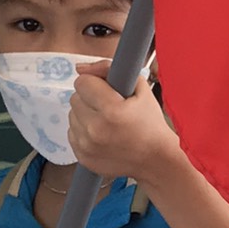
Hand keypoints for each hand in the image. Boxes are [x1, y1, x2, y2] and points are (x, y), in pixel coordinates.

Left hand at [68, 63, 179, 186]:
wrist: (156, 160)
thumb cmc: (150, 124)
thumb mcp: (140, 88)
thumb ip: (109, 70)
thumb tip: (80, 68)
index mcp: (112, 110)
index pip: (82, 82)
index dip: (95, 82)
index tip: (107, 90)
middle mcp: (96, 129)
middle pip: (75, 98)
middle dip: (90, 98)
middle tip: (109, 107)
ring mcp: (87, 145)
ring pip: (72, 115)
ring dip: (86, 115)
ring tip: (107, 122)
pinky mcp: (82, 157)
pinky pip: (72, 133)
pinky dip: (84, 131)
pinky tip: (102, 134)